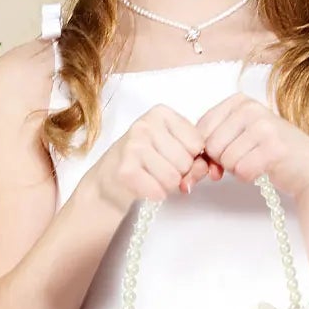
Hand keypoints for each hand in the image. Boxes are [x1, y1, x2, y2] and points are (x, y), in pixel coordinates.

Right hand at [88, 103, 222, 213]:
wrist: (107, 182)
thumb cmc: (144, 163)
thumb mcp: (173, 149)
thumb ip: (195, 156)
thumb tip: (201, 168)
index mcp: (161, 113)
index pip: (198, 143)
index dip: (190, 158)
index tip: (173, 158)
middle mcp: (145, 125)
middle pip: (186, 161)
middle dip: (178, 173)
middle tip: (159, 170)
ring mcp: (133, 146)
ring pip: (174, 178)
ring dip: (166, 186)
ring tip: (150, 177)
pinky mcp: (126, 170)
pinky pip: (158, 190)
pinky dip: (155, 194)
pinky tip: (143, 187)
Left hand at [196, 93, 308, 197]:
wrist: (306, 167)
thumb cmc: (266, 153)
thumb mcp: (235, 140)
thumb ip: (208, 150)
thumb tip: (188, 175)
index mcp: (238, 101)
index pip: (200, 131)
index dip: (207, 151)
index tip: (224, 153)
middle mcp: (250, 108)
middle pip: (211, 147)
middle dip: (222, 161)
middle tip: (244, 158)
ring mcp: (264, 126)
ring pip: (225, 160)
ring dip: (236, 169)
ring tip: (255, 160)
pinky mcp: (274, 147)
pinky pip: (241, 171)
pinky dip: (248, 177)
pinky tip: (263, 168)